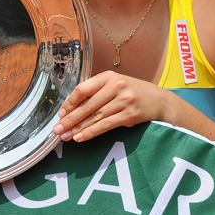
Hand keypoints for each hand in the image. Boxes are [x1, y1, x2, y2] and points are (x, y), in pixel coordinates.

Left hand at [53, 71, 170, 142]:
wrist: (158, 100)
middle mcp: (115, 86)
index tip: (60, 114)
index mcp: (108, 77)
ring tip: (66, 137)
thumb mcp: (115, 85)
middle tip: (57, 130)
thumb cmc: (131, 93)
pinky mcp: (129, 114)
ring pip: (95, 117)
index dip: (69, 103)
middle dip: (70, 119)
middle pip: (87, 105)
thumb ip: (96, 92)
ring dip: (78, 128)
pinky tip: (81, 137)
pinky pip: (105, 125)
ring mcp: (123, 100)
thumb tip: (71, 109)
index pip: (82, 89)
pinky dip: (91, 132)